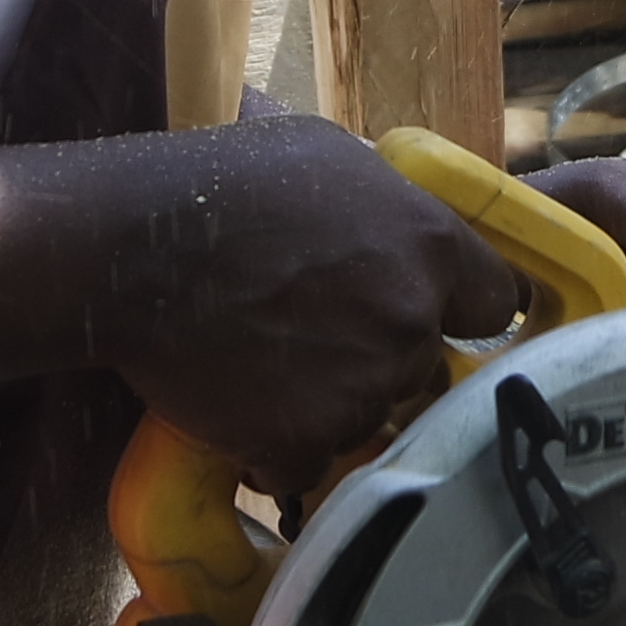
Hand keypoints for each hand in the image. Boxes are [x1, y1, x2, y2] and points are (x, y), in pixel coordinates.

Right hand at [117, 119, 523, 492]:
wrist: (131, 248)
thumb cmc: (222, 184)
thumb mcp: (330, 158)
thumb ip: (390, 205)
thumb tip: (405, 221)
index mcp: (431, 245)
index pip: (495, 302)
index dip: (457, 309)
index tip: (429, 313)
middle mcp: (411, 321)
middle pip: (424, 366)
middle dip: (380, 357)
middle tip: (315, 334)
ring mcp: (361, 387)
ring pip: (367, 418)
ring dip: (328, 407)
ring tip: (265, 364)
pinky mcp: (302, 442)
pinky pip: (308, 467)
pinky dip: (276, 450)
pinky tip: (240, 408)